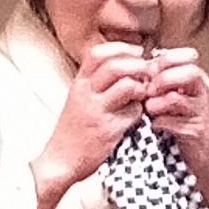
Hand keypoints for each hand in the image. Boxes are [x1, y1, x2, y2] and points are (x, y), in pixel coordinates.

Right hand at [31, 41, 150, 208]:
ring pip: (126, 85)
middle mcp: (86, 93)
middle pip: (114, 64)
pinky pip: (133, 112)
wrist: (60, 160)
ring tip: (144, 93)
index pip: (97, 52)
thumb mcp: (78, 99)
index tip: (136, 52)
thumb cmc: (73, 130)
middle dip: (137, 64)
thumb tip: (124, 67)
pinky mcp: (108, 129)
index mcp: (79, 83)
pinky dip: (140, 111)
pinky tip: (138, 116)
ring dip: (141, 86)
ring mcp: (97, 111)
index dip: (121, 48)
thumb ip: (96, 83)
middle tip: (148, 71)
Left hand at [142, 49, 208, 175]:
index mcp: (196, 81)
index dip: (165, 60)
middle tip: (148, 90)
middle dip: (163, 79)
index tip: (150, 71)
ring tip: (149, 109)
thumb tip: (142, 66)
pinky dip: (158, 123)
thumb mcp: (176, 95)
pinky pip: (173, 123)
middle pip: (189, 73)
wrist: (203, 153)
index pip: (186, 58)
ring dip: (156, 103)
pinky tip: (154, 125)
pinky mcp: (195, 132)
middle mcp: (201, 94)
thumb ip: (163, 81)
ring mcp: (200, 113)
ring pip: (177, 99)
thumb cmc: (184, 121)